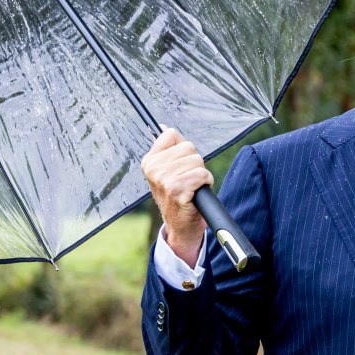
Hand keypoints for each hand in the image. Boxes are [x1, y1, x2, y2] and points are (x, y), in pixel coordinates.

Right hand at [140, 127, 212, 266]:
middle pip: (189, 147)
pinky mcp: (176, 189)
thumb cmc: (179, 197)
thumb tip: (165, 127)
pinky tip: (196, 194)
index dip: (184, 150)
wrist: (182, 226)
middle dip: (195, 164)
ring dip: (201, 175)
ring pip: (197, 161)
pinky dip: (205, 183)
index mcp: (149, 161)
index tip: (181, 166)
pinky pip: (202, 175)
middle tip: (188, 181)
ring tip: (192, 188)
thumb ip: (169, 150)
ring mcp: (163, 178)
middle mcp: (153, 168)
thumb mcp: (169, 171)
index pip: (172, 134)